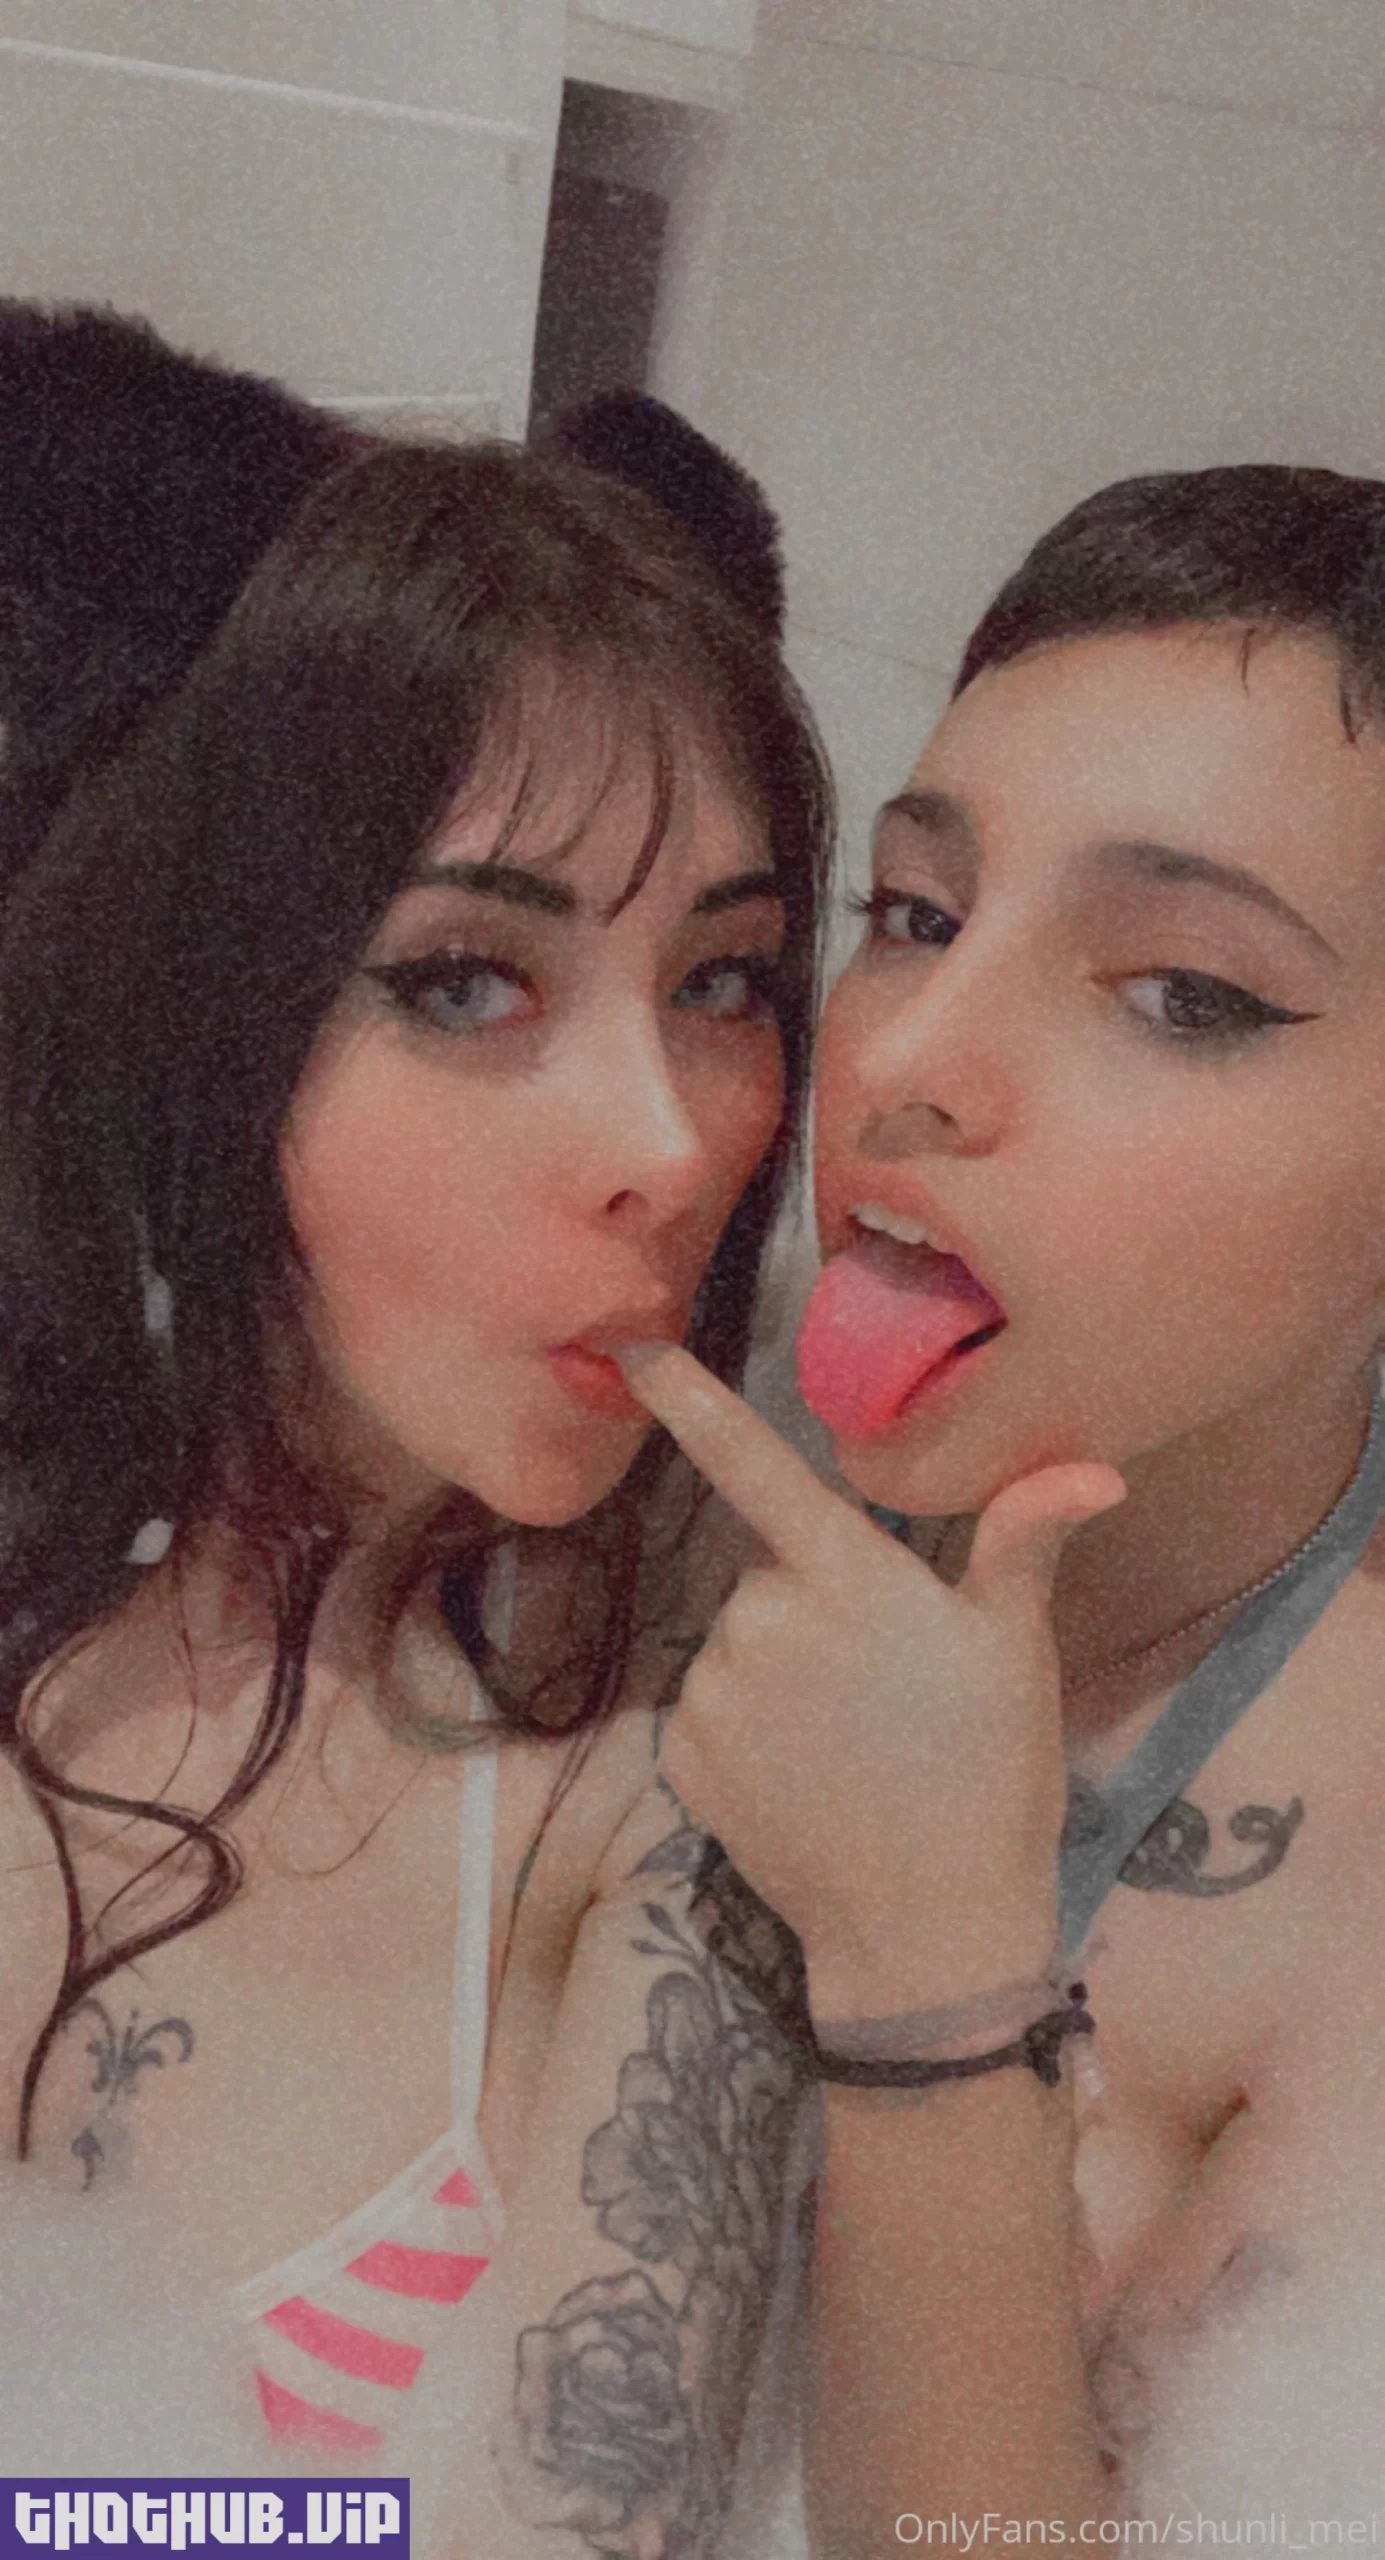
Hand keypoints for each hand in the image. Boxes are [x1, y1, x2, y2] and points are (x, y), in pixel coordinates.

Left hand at [617, 1345, 1124, 2017]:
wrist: (927, 1929)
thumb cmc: (990, 1775)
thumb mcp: (1017, 1652)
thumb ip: (1025, 1544)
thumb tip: (1095, 1471)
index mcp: (842, 1576)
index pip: (752, 1464)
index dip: (691, 1399)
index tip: (632, 1346)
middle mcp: (759, 1620)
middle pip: (769, 1575)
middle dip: (814, 1606)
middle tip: (886, 1682)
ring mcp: (712, 1693)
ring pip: (738, 1646)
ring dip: (779, 1673)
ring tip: (852, 1741)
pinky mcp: (682, 1760)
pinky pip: (710, 1715)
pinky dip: (747, 1736)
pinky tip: (804, 1779)